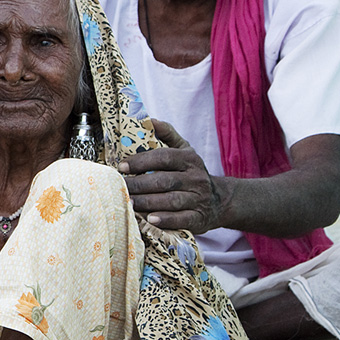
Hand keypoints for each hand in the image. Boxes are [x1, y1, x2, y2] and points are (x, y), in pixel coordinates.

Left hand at [118, 119, 223, 233]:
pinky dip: (166, 219)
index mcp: (189, 159)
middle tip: (119, 187)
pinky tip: (150, 219)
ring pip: (171, 200)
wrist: (220, 200)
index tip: (121, 166)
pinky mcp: (199, 218)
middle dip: (139, 184)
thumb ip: (167, 134)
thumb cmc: (190, 173)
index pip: (164, 157)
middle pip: (164, 181)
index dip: (142, 161)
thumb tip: (149, 120)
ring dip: (147, 202)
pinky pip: (182, 219)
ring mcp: (198, 199)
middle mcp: (196, 178)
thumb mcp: (184, 150)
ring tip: (128, 203)